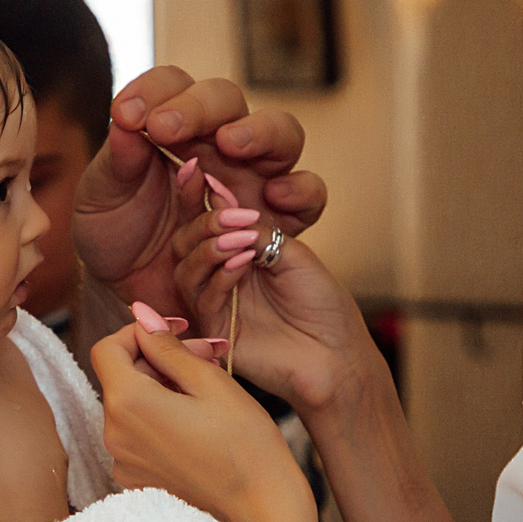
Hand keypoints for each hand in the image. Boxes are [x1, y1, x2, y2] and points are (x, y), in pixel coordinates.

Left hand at [74, 68, 326, 318]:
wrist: (133, 292)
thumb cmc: (115, 236)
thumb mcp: (100, 199)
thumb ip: (116, 161)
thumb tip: (127, 121)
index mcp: (173, 125)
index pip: (174, 84)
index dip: (155, 90)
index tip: (128, 115)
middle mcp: (218, 143)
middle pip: (229, 100)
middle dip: (200, 107)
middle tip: (167, 127)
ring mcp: (254, 178)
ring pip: (282, 135)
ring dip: (260, 133)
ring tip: (230, 145)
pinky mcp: (276, 221)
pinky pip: (308, 196)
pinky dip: (301, 191)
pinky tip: (274, 196)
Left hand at [93, 306, 314, 521]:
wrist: (263, 512)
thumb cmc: (246, 445)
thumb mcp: (211, 383)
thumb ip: (167, 347)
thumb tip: (140, 315)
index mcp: (128, 404)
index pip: (107, 349)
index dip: (139, 332)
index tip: (176, 332)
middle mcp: (114, 436)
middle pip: (122, 378)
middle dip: (160, 360)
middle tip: (210, 357)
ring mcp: (122, 463)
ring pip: (132, 406)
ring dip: (164, 388)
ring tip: (210, 389)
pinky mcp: (136, 482)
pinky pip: (139, 436)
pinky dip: (162, 419)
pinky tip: (199, 421)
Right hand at [170, 209, 386, 418]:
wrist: (336, 353)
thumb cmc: (322, 304)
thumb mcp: (293, 251)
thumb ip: (257, 228)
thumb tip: (222, 197)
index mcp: (238, 250)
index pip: (206, 220)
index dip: (197, 194)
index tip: (197, 168)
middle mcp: (220, 274)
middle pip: (185, 241)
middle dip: (205, 222)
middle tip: (234, 216)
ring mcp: (214, 303)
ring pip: (186, 268)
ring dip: (210, 247)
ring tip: (241, 240)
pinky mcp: (214, 330)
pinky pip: (201, 297)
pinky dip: (219, 275)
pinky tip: (244, 263)